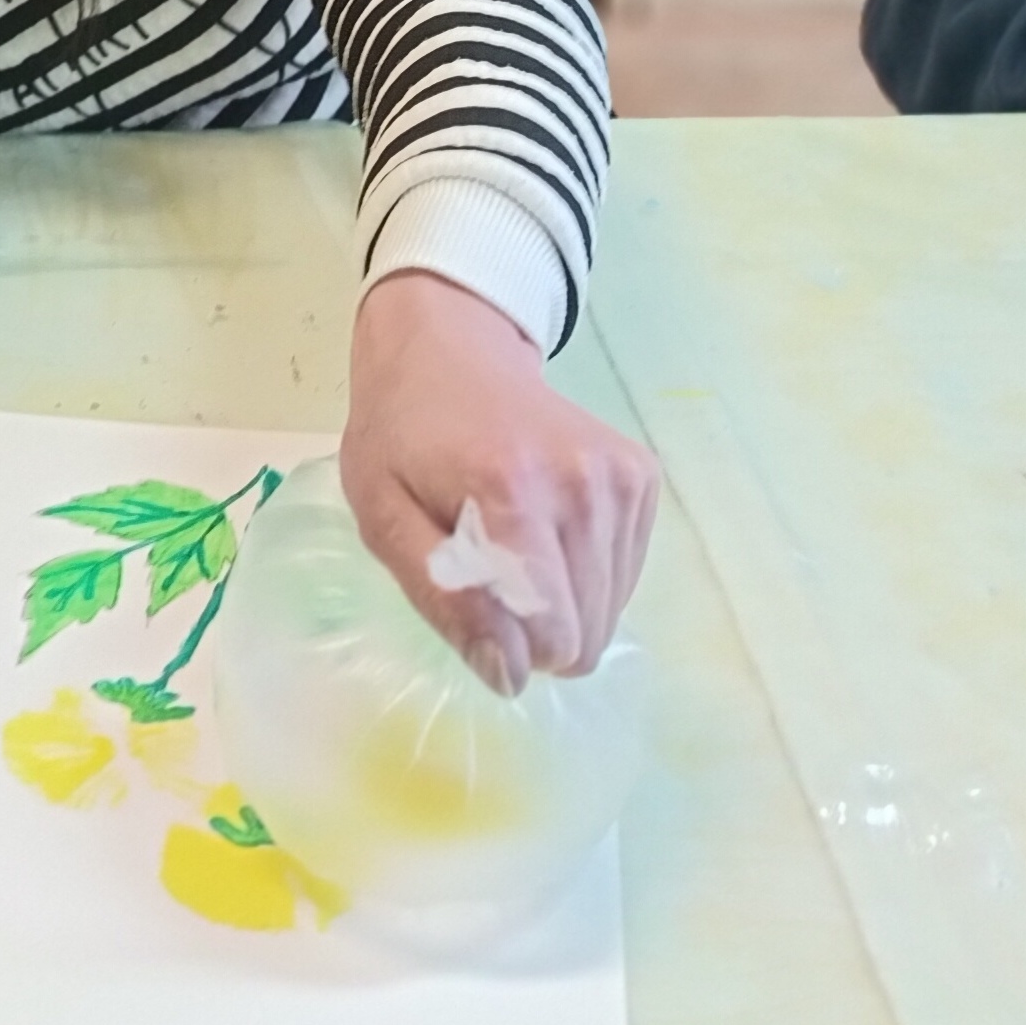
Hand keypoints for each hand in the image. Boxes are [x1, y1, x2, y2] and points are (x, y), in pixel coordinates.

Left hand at [340, 268, 659, 695]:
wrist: (451, 349)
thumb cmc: (403, 436)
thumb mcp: (385, 518)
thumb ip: (444, 600)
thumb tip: (510, 675)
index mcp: (512, 492)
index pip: (550, 630)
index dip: (508, 647)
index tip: (472, 608)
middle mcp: (584, 483)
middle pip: (586, 631)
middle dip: (534, 630)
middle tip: (486, 572)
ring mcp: (622, 477)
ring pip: (609, 611)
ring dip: (561, 603)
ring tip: (515, 544)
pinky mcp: (641, 478)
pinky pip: (625, 576)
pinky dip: (586, 574)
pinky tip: (546, 532)